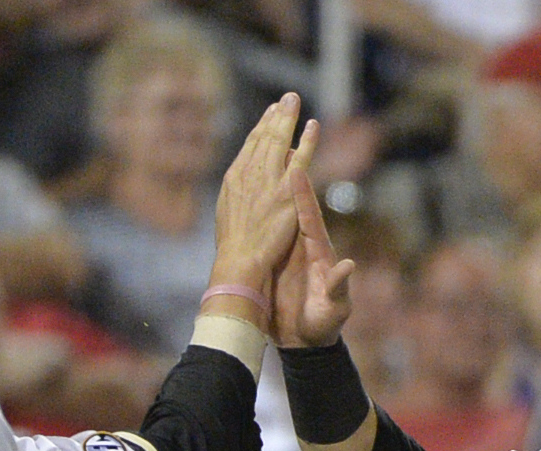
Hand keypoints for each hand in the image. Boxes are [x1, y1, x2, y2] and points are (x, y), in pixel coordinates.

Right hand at [210, 93, 314, 302]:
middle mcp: (248, 173)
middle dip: (274, 116)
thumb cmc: (232, 251)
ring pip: (278, 141)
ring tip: (294, 100)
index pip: (250, 147)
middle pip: (263, 138)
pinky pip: (300, 159)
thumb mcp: (228, 217)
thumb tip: (245, 191)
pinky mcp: (285, 190)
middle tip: (284, 99)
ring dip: (287, 118)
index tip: (268, 115)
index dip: (260, 129)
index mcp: (234, 180)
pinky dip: (307, 141)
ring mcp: (267, 180)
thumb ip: (240, 199)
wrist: (239, 261)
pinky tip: (313, 125)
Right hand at [269, 167, 354, 348]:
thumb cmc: (325, 325)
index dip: (304, 195)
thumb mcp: (335, 308)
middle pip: (295, 208)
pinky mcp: (275, 264)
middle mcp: (304, 247)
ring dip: (272, 193)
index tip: (298, 170)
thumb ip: (339, 287)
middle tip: (281, 151)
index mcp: (319, 253)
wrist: (306, 342)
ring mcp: (288, 254)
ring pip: (280, 218)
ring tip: (264, 165)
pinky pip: (267, 238)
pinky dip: (259, 219)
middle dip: (288, 180)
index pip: (311, 219)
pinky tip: (249, 201)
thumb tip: (348, 265)